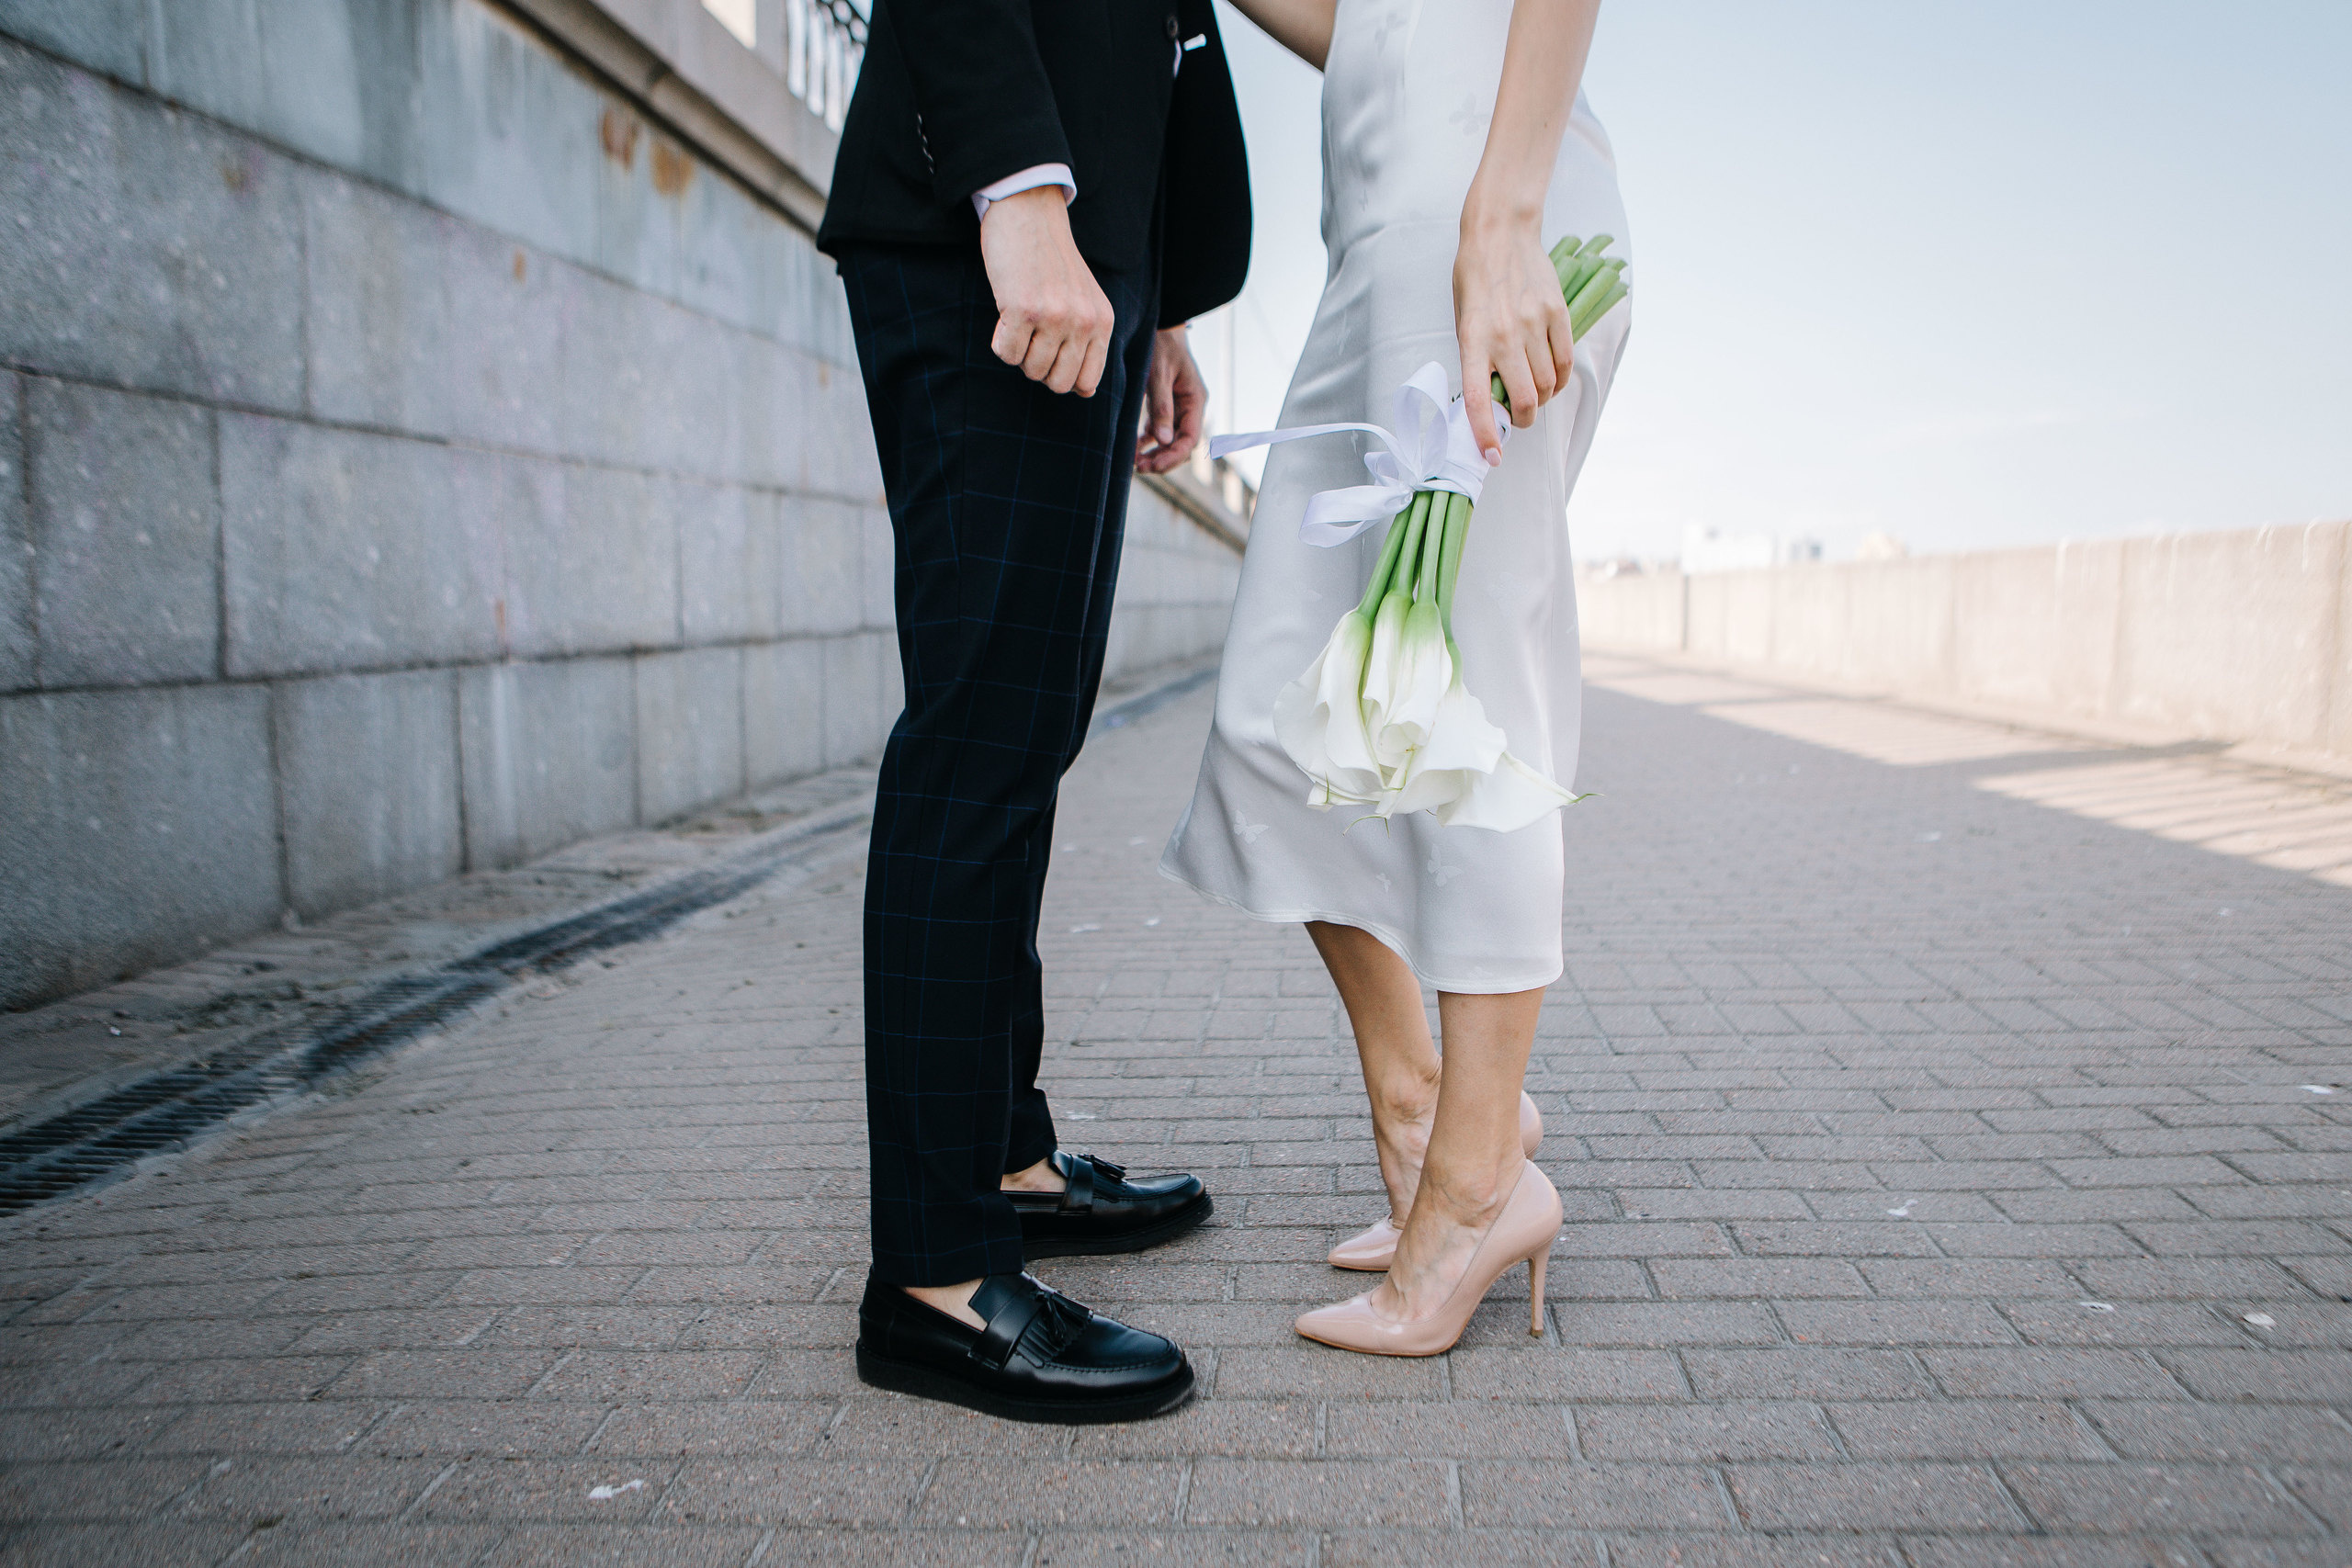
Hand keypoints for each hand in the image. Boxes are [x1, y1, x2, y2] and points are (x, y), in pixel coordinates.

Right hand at [979, 186, 1115, 396]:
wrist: (1029, 214)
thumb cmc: (1051, 262)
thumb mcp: (1085, 300)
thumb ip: (1089, 342)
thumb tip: (1085, 393)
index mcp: (1102, 322)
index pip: (1087, 383)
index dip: (1062, 376)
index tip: (1051, 352)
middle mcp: (1083, 322)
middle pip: (1057, 384)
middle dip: (1039, 367)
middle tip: (1032, 336)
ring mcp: (1054, 317)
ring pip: (1030, 370)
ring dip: (1018, 351)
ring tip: (1021, 319)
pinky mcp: (1023, 310)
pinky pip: (1005, 353)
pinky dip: (999, 340)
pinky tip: (1006, 312)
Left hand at [1135, 325, 1206, 473]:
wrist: (1159, 326)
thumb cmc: (1161, 345)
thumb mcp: (1159, 374)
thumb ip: (1161, 406)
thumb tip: (1163, 439)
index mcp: (1195, 400)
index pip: (1191, 439)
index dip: (1174, 456)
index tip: (1154, 466)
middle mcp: (1190, 407)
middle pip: (1182, 444)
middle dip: (1163, 459)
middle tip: (1140, 468)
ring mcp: (1179, 407)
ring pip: (1171, 440)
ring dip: (1155, 453)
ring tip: (1135, 463)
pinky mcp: (1166, 405)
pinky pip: (1160, 430)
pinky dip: (1148, 441)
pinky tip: (1134, 448)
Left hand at [1452, 212, 1574, 463]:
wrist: (1501, 234)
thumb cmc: (1475, 281)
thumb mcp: (1462, 321)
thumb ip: (1476, 358)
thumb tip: (1491, 399)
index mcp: (1473, 339)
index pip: (1478, 398)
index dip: (1485, 434)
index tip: (1491, 457)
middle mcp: (1505, 335)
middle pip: (1526, 399)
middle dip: (1523, 420)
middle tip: (1518, 419)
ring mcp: (1534, 324)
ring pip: (1548, 384)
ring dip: (1542, 398)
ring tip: (1532, 390)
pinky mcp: (1557, 314)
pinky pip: (1565, 363)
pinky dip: (1559, 380)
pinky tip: (1551, 378)